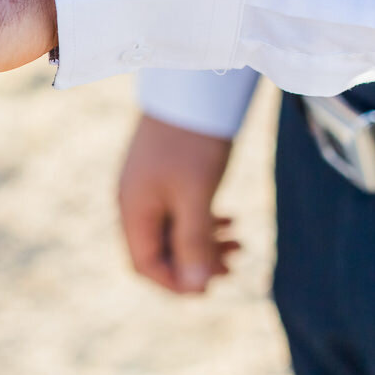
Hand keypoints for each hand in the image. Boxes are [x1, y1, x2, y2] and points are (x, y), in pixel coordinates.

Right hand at [117, 115, 238, 294]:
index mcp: (133, 211)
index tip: (212, 285)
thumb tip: (196, 288)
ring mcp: (148, 187)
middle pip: (161, 251)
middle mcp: (135, 202)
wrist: (192, 87)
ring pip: (173, 232)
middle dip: (197, 264)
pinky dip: (203, 223)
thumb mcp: (196, 196)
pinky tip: (229, 218)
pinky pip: (179, 212)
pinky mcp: (164, 174)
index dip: (177, 283)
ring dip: (204, 244)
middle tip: (236, 263)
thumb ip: (194, 243)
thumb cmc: (192, 143)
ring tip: (240, 241)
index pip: (146, 265)